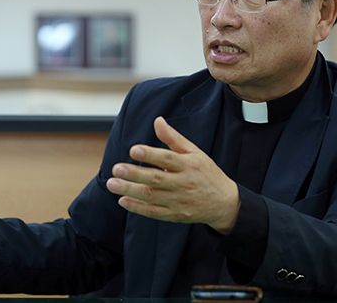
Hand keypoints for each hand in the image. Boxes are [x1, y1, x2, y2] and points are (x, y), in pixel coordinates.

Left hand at [106, 117, 239, 233]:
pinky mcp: (175, 215)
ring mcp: (178, 201)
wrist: (224, 203)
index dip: (150, 154)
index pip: (167, 159)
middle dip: (134, 174)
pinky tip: (123, 200)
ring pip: (152, 196)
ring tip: (112, 184)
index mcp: (188, 165)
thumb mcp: (194, 152)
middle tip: (116, 168)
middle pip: (156, 179)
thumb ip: (173, 138)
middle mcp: (183, 183)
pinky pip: (154, 212)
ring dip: (130, 190)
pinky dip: (138, 208)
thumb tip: (158, 120)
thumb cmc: (206, 173)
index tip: (133, 150)